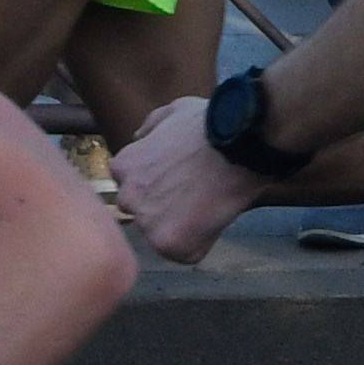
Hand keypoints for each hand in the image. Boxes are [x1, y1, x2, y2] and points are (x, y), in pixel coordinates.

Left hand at [112, 93, 254, 265]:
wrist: (240, 142)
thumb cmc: (211, 123)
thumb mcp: (172, 111)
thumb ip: (150, 129)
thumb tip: (139, 140)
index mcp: (123, 166)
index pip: (133, 187)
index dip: (161, 184)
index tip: (181, 179)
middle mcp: (127, 196)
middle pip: (144, 213)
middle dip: (166, 208)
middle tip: (196, 195)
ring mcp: (146, 222)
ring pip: (163, 235)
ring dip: (184, 227)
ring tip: (210, 205)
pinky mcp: (168, 243)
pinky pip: (186, 253)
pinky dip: (202, 242)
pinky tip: (217, 220)